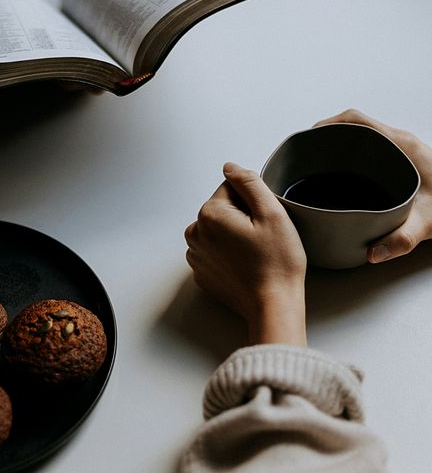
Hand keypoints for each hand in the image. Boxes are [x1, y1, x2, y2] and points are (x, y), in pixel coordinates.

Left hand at [185, 162, 306, 345]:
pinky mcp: (202, 272)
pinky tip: (246, 264)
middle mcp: (195, 233)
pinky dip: (229, 253)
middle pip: (223, 208)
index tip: (263, 221)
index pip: (231, 188)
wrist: (273, 306)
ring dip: (234, 234)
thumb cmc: (277, 263)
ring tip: (255, 253)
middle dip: (242, 217)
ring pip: (219, 229)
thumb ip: (248, 182)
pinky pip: (215, 250)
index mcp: (209, 214)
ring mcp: (196, 255)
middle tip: (262, 238)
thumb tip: (230, 167)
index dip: (253, 201)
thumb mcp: (271, 213)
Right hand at [315, 109, 431, 263]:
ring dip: (341, 143)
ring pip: (363, 134)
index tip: (309, 136)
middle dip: (328, 135)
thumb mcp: (427, 224)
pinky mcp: (405, 158)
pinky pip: (372, 146)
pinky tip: (346, 174)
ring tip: (320, 162)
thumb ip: (400, 240)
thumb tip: (370, 253)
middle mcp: (400, 142)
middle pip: (354, 125)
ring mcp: (403, 148)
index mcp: (400, 145)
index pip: (355, 120)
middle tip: (308, 153)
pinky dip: (354, 152)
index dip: (327, 124)